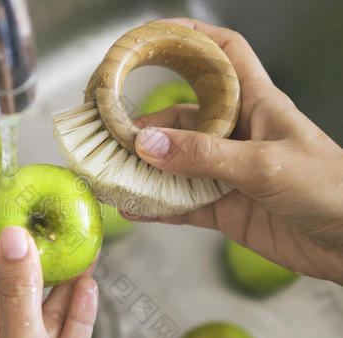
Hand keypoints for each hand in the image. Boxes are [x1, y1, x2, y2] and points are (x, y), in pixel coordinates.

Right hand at [125, 18, 342, 283]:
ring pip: (175, 164)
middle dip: (147, 124)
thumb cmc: (329, 188)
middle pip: (182, 118)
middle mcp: (237, 135)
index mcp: (257, 105)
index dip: (192, 38)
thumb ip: (204, 156)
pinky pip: (181, 203)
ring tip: (113, 172)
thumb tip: (146, 147)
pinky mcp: (224, 207)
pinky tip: (133, 208)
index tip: (154, 35)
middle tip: (111, 134)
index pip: (224, 55)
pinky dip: (156, 206)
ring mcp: (227, 172)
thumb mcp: (264, 163)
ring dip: (145, 169)